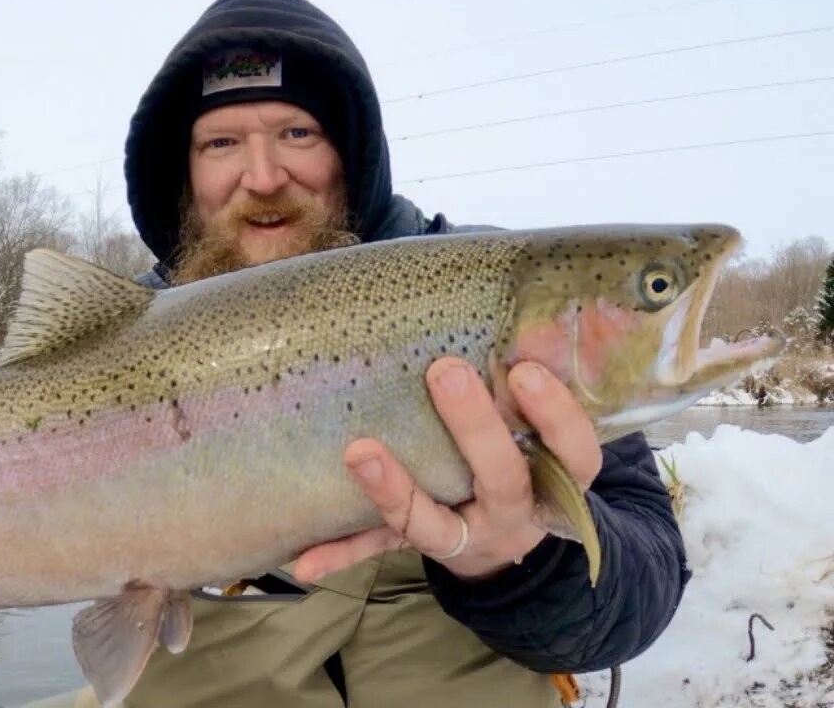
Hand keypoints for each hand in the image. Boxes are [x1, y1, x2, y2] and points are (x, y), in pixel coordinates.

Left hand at [293, 357, 602, 582]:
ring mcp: (463, 536)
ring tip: (359, 453)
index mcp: (555, 479)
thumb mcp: (546, 432)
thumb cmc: (525, 458)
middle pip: (502, 479)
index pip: (573, 450)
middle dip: (475, 428)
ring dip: (394, 491)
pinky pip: (377, 548)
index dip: (554, 415)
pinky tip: (303, 561)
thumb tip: (543, 314)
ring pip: (431, 524)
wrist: (506, 542)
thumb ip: (535, 386)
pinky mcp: (417, 544)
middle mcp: (513, 514)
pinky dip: (340, 554)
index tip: (524, 370)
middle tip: (444, 371)